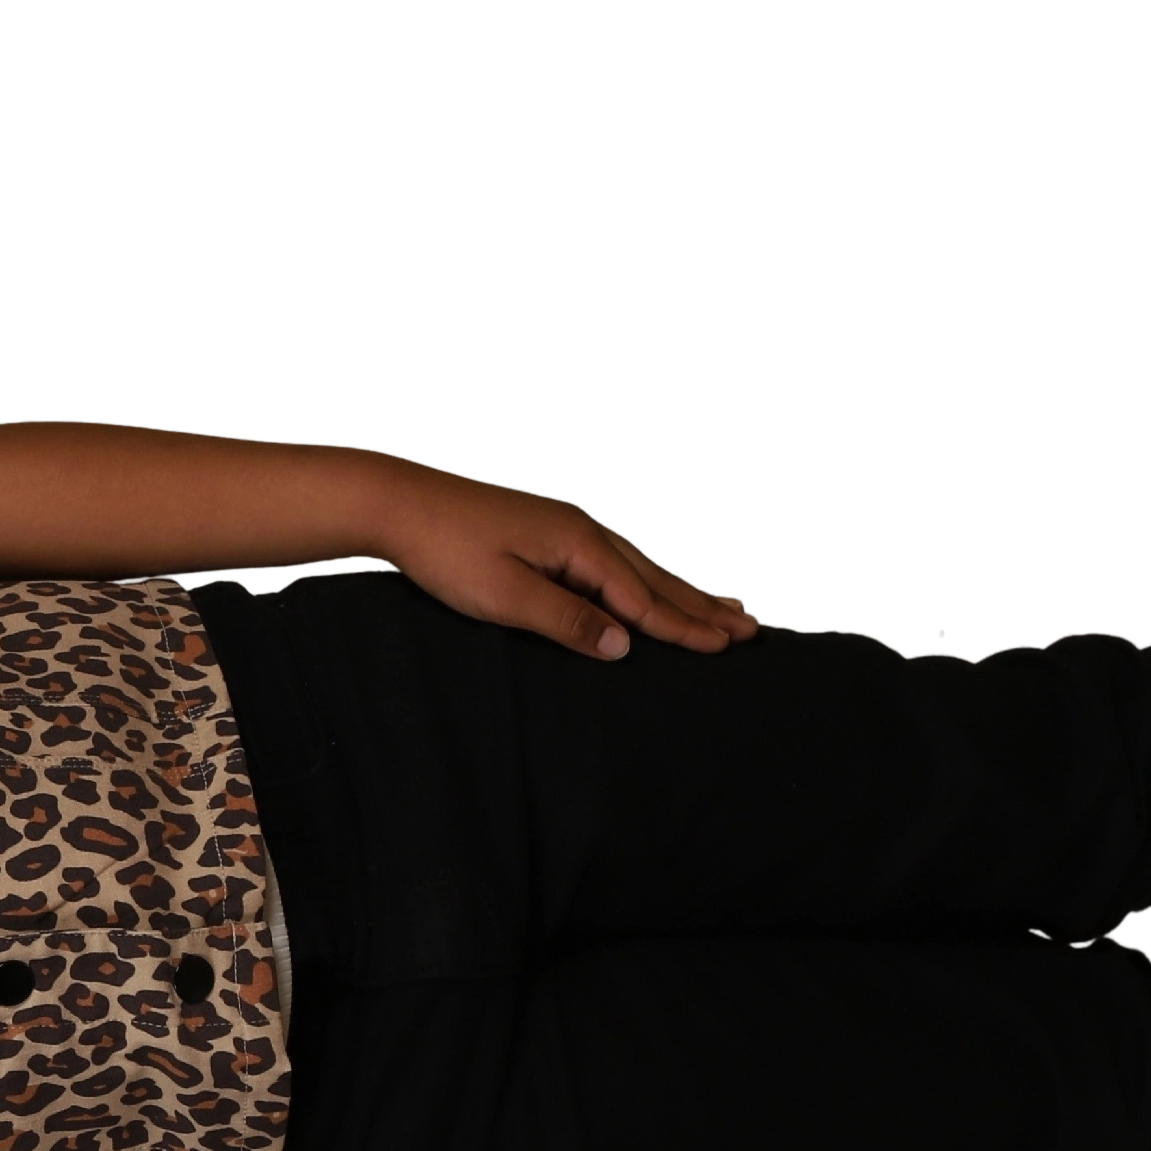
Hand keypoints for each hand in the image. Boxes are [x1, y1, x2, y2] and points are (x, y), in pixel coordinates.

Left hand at [370, 463, 764, 661]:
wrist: (398, 503)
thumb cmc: (445, 551)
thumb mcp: (504, 595)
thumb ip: (566, 620)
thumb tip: (624, 646)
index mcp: (579, 547)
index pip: (643, 600)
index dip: (685, 629)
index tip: (726, 648)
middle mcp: (584, 530)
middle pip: (655, 578)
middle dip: (703, 607)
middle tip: (752, 629)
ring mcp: (567, 526)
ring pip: (638, 565)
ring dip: (680, 590)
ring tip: (720, 607)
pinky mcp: (548, 529)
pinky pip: (613, 558)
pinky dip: (643, 576)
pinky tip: (647, 582)